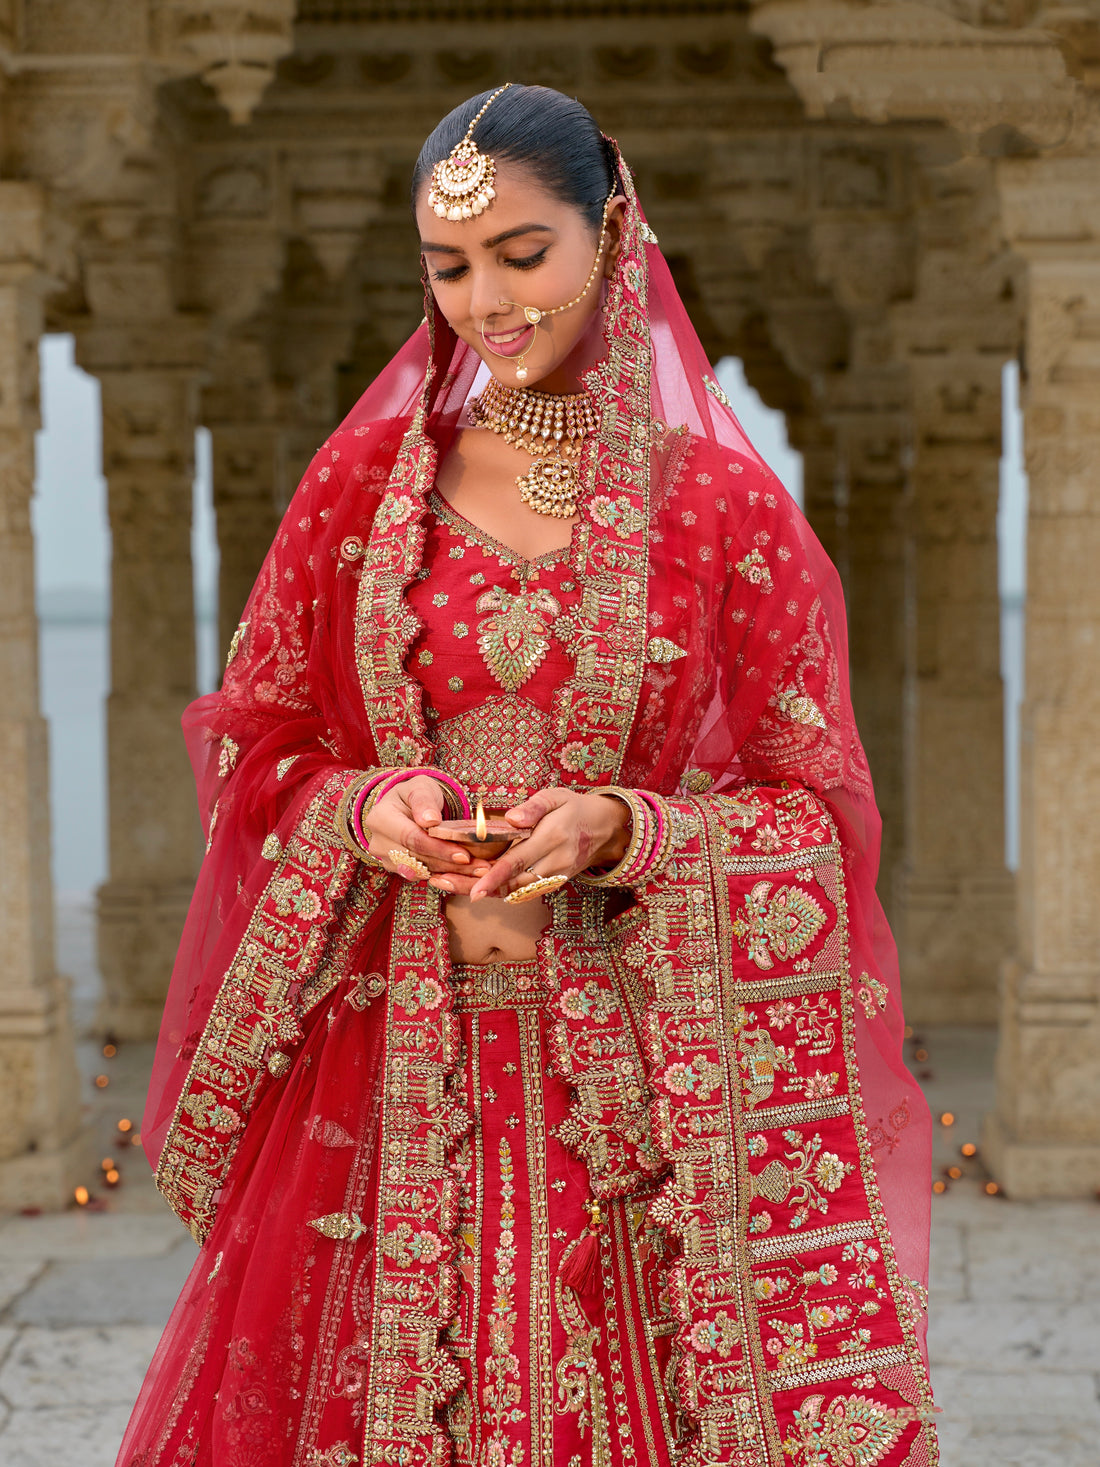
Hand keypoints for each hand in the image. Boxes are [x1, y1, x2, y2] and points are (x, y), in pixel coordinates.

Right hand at [362, 776, 492, 882]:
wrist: (406, 805)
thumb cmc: (415, 794)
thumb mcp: (420, 787)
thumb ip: (424, 801)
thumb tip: (430, 820)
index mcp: (381, 819)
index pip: (412, 839)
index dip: (438, 849)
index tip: (464, 855)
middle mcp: (378, 842)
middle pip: (417, 859)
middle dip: (450, 865)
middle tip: (480, 868)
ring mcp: (386, 858)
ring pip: (421, 871)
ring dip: (451, 874)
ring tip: (479, 872)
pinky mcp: (397, 868)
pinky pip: (422, 875)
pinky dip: (444, 875)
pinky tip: (467, 875)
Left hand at [427, 788, 629, 899]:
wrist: (606, 827)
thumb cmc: (575, 807)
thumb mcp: (556, 796)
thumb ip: (534, 807)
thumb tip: (511, 818)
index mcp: (552, 837)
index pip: (517, 861)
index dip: (493, 877)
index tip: (473, 890)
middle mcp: (554, 861)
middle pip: (512, 883)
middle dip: (478, 888)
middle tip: (443, 886)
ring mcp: (556, 875)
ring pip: (517, 891)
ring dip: (487, 892)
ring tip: (453, 887)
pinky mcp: (555, 882)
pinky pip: (527, 892)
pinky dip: (504, 893)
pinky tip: (480, 889)